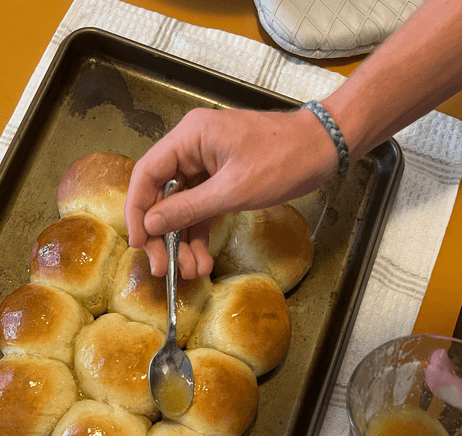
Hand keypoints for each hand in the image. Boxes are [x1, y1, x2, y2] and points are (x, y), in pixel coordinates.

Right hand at [124, 106, 338, 277]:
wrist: (324, 149)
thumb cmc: (284, 160)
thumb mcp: (233, 190)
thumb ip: (188, 208)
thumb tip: (151, 224)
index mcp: (190, 138)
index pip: (146, 174)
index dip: (137, 211)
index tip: (139, 243)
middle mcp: (191, 148)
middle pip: (161, 195)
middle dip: (162, 234)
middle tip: (163, 267)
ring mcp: (205, 164)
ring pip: (180, 208)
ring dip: (182, 241)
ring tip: (188, 271)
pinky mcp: (219, 180)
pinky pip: (200, 210)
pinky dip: (199, 235)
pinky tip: (201, 259)